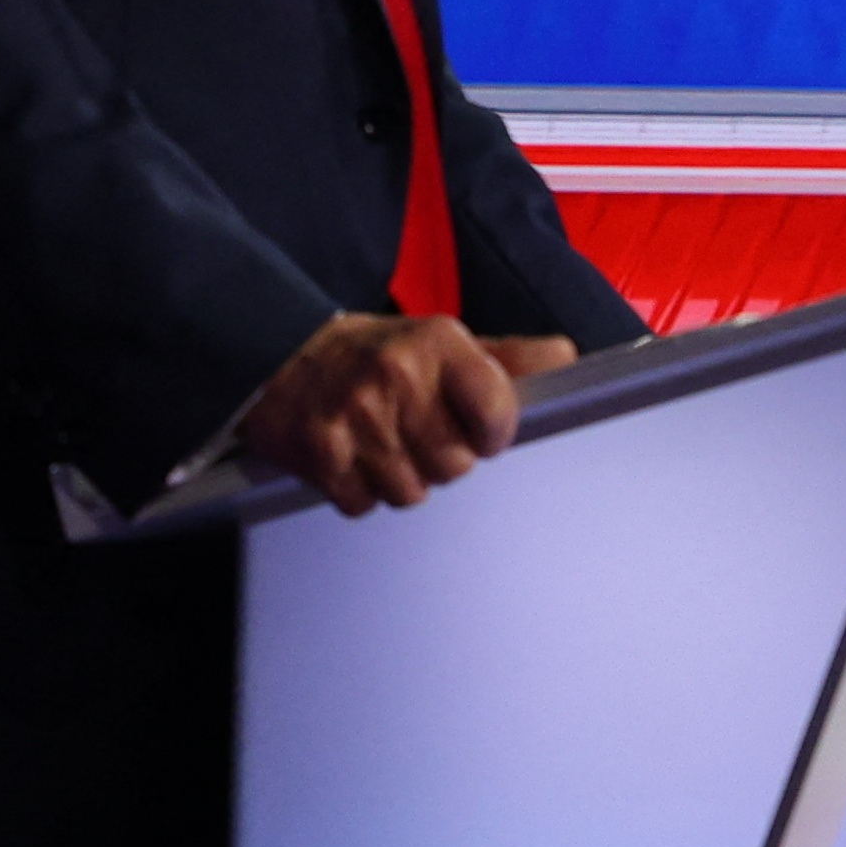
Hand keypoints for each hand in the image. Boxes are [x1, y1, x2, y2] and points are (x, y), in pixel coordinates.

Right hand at [237, 311, 577, 516]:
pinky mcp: (319, 453)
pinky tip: (352, 459)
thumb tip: (567, 360)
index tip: (483, 433)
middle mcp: (398, 376)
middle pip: (456, 465)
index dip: (495, 434)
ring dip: (402, 479)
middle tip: (418, 434)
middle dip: (444, 459)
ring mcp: (355, 417)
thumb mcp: (441, 341)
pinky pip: (364, 505)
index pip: (498, 412)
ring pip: (412, 492)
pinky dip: (361, 492)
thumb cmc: (375, 355)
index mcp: (438, 344)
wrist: (278, 352)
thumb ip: (507, 359)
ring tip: (382, 443)